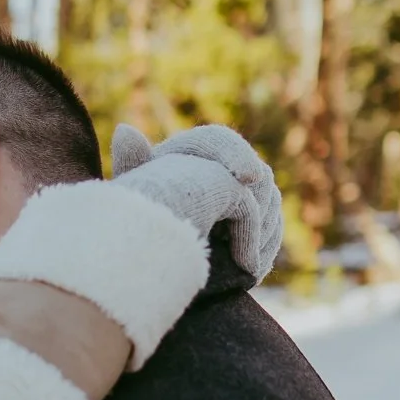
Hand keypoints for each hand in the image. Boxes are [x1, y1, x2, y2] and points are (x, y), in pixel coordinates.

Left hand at [111, 123, 283, 284]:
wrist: (155, 237)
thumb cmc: (141, 209)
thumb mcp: (136, 188)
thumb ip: (132, 162)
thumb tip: (125, 131)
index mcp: (192, 149)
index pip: (220, 142)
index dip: (237, 155)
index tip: (247, 178)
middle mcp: (224, 163)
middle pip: (257, 173)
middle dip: (257, 202)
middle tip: (252, 225)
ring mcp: (246, 188)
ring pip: (270, 199)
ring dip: (265, 227)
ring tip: (250, 254)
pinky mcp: (258, 214)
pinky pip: (273, 223)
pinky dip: (266, 244)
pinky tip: (251, 268)